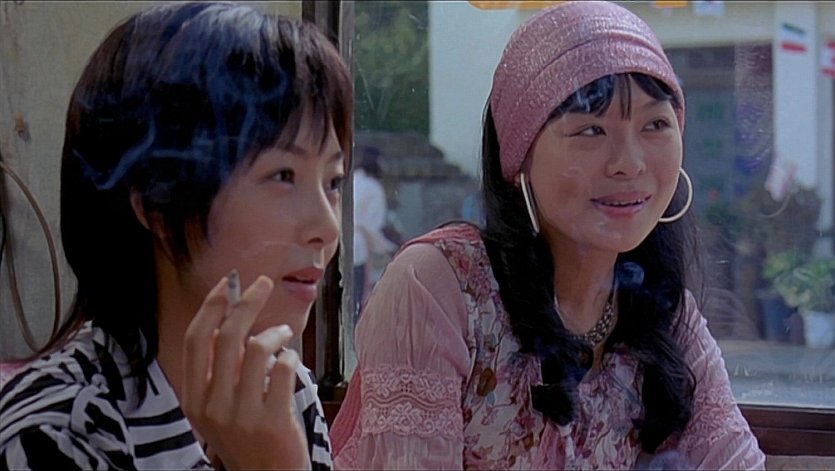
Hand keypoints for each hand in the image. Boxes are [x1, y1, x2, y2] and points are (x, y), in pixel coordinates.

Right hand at [181, 274, 308, 469]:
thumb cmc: (248, 436)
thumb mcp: (220, 406)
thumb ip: (221, 369)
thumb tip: (230, 317)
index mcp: (195, 399)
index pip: (196, 340)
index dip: (212, 306)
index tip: (228, 284)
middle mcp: (213, 406)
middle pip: (228, 336)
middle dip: (247, 301)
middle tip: (263, 285)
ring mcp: (242, 415)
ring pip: (257, 348)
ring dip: (275, 333)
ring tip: (283, 336)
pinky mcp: (273, 420)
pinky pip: (284, 369)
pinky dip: (291, 357)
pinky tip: (291, 361)